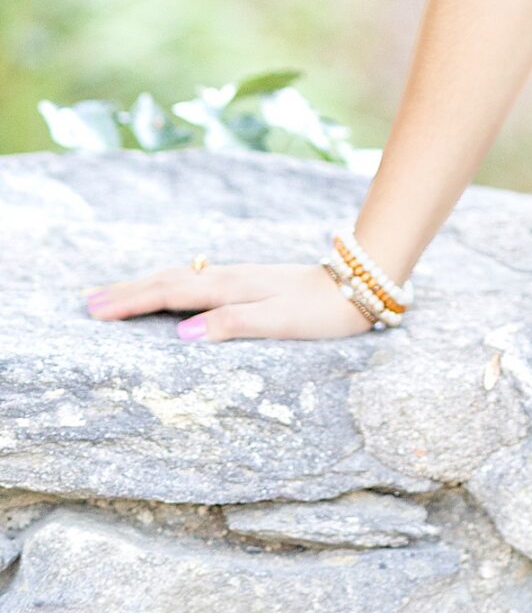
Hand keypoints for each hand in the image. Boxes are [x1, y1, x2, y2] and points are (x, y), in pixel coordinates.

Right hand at [83, 260, 377, 341]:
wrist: (360, 284)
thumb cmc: (322, 311)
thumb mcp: (279, 322)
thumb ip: (232, 324)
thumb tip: (182, 335)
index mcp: (230, 288)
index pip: (170, 294)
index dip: (131, 302)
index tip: (94, 311)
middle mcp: (230, 278)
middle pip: (168, 281)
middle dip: (128, 291)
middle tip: (88, 301)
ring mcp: (239, 278)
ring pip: (181, 278)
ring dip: (146, 285)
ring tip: (115, 294)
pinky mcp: (249, 283)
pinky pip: (196, 282)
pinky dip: (171, 285)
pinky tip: (168, 291)